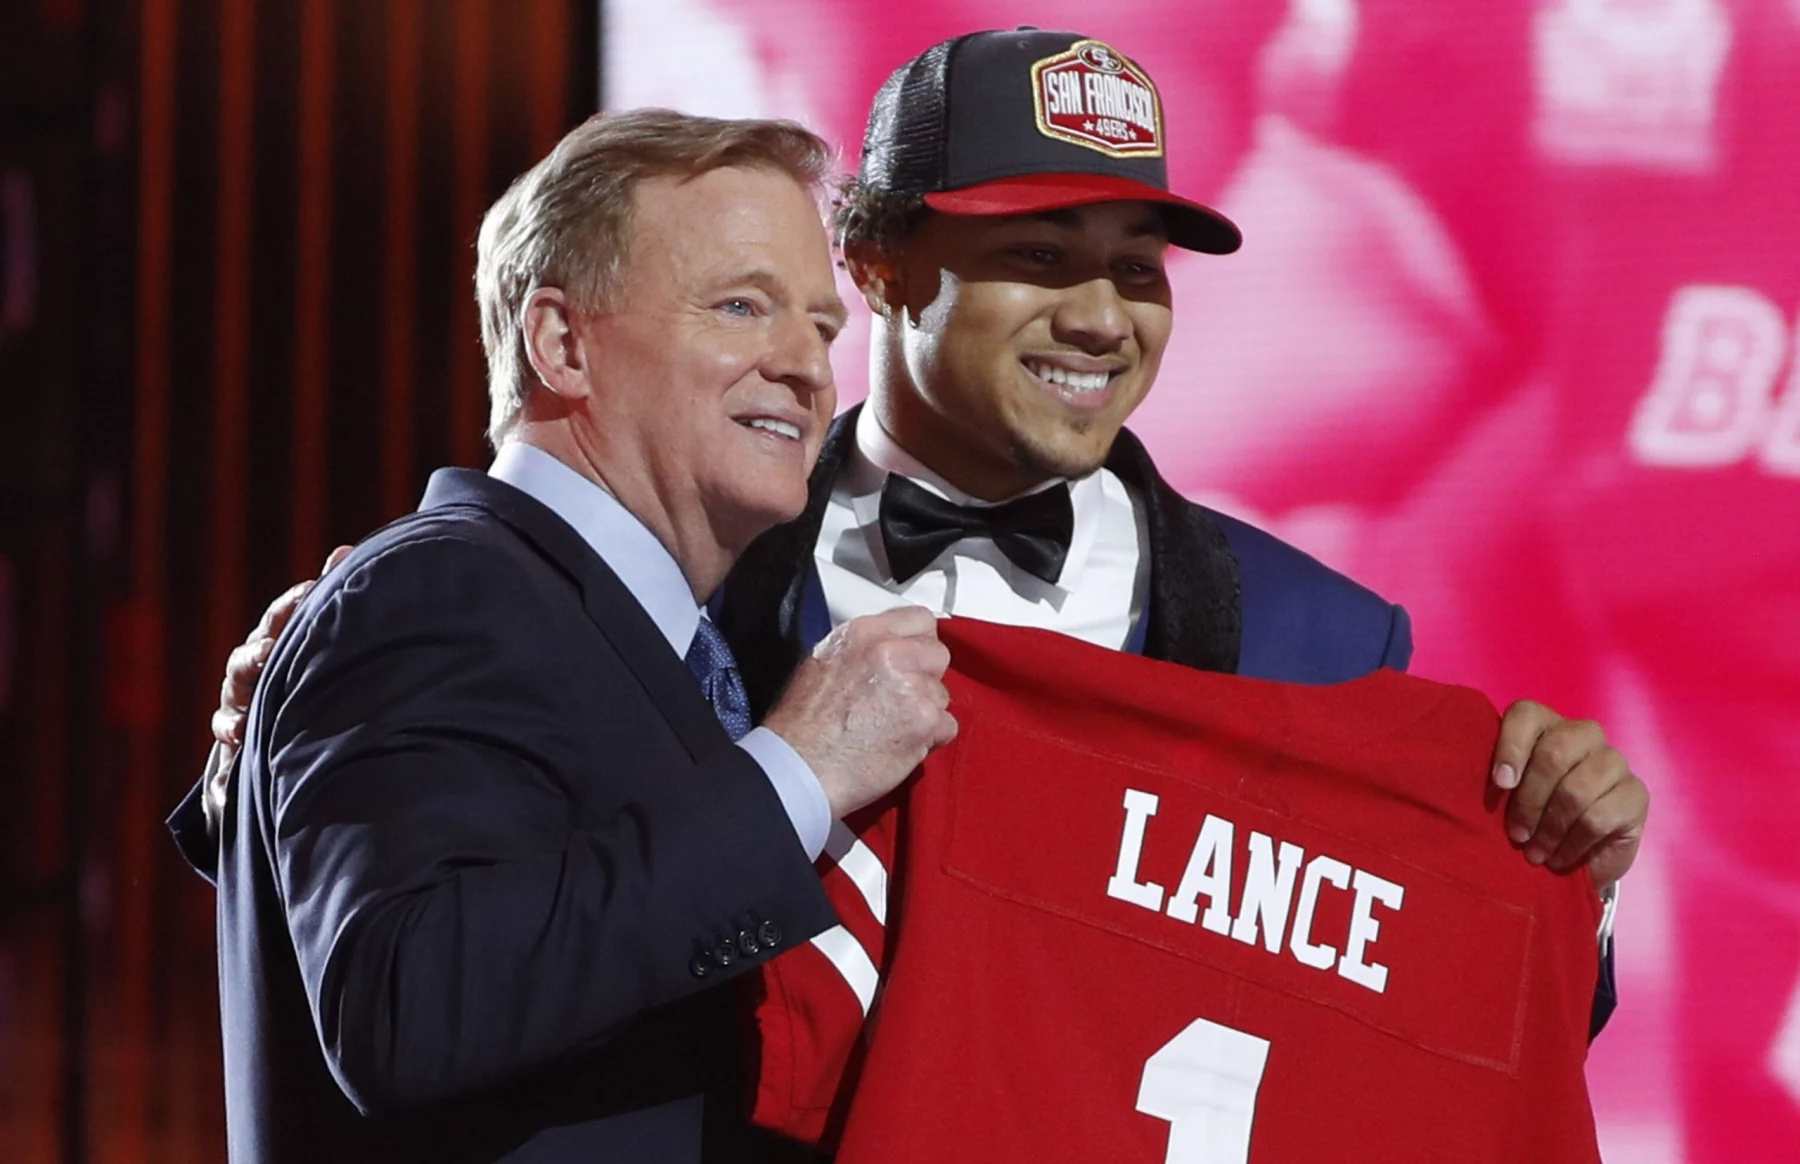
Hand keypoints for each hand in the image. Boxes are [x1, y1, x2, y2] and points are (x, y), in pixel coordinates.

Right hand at [205, 546, 351, 823]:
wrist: (271, 731)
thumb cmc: (297, 677)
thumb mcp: (314, 643)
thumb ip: (328, 598)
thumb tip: (345, 549)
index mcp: (278, 638)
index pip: (283, 614)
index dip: (295, 602)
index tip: (311, 590)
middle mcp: (255, 661)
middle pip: (256, 643)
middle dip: (265, 638)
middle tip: (277, 639)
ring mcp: (239, 693)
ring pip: (236, 678)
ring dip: (247, 670)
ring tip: (264, 662)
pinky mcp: (232, 728)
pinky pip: (224, 724)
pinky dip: (229, 725)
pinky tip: (242, 731)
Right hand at [762, 606, 958, 819]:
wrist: (800, 768)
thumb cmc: (803, 725)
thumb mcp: (823, 663)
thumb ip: (863, 651)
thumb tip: (889, 651)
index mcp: (863, 633)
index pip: (919, 619)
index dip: (918, 643)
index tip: (911, 661)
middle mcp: (890, 653)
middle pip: (937, 654)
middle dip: (925, 677)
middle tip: (901, 699)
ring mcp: (912, 687)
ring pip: (942, 694)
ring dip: (925, 712)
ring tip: (893, 728)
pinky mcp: (924, 722)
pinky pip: (947, 726)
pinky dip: (931, 739)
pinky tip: (902, 746)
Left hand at [1490, 700, 1648, 892]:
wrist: (1577, 854)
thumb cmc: (1532, 816)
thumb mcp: (1507, 797)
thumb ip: (1499, 781)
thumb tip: (1494, 784)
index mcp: (1546, 724)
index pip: (1526, 714)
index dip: (1511, 747)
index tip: (1500, 784)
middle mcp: (1584, 734)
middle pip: (1555, 753)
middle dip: (1529, 800)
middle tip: (1516, 834)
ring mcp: (1615, 762)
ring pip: (1577, 790)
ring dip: (1550, 829)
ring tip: (1535, 854)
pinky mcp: (1637, 794)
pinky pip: (1598, 818)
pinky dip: (1572, 844)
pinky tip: (1560, 858)